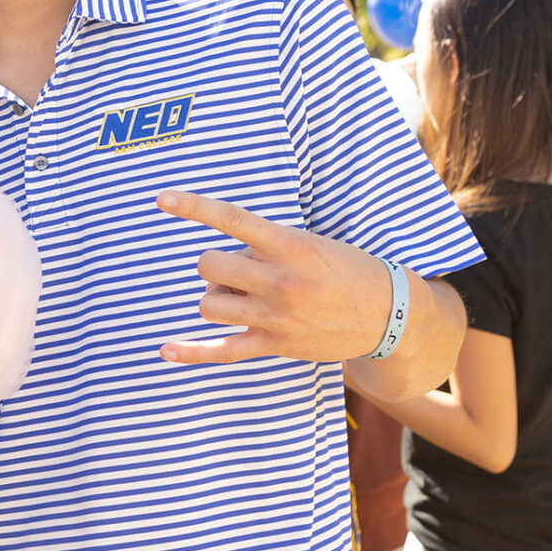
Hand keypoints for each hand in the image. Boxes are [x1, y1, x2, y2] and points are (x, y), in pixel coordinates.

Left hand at [154, 190, 388, 364]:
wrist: (390, 314)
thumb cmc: (348, 270)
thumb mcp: (312, 244)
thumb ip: (267, 247)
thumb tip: (224, 264)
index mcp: (290, 246)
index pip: (232, 220)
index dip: (193, 207)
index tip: (161, 198)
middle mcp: (280, 280)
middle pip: (209, 266)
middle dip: (215, 265)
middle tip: (240, 270)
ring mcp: (275, 316)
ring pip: (209, 304)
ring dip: (217, 297)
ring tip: (243, 297)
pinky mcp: (275, 344)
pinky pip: (222, 351)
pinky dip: (191, 351)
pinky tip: (165, 349)